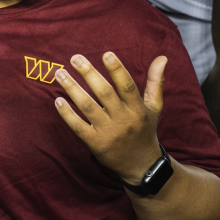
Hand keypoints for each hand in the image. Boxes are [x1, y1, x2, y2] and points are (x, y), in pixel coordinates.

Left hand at [53, 52, 166, 184]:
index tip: (106, 54)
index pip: (127, 86)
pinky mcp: (96, 144)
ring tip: (60, 73)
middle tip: (75, 58)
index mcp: (137, 108)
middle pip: (104, 93)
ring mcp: (108, 132)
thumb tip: (162, 57)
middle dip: (89, 74)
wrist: (141, 166)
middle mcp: (123, 119)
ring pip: (88, 107)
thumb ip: (156, 82)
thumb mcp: (154, 107)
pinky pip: (78, 127)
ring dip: (72, 89)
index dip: (117, 70)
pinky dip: (67, 114)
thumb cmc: (145, 129)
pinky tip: (58, 100)